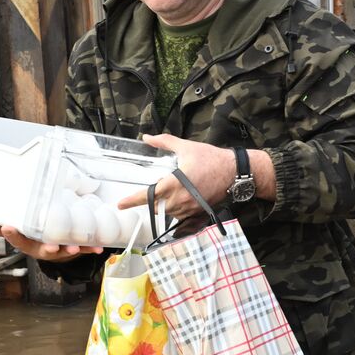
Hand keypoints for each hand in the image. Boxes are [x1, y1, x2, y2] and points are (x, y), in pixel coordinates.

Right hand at [0, 218, 102, 261]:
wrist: (55, 245)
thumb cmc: (31, 234)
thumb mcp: (14, 229)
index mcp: (27, 243)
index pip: (17, 240)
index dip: (12, 235)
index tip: (8, 227)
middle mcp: (42, 248)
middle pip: (42, 250)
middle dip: (47, 249)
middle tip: (50, 247)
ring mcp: (59, 249)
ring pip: (64, 252)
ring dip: (70, 250)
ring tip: (75, 248)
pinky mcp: (74, 247)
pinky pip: (83, 249)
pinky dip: (90, 248)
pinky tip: (98, 248)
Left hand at [115, 134, 241, 219]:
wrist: (234, 172)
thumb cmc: (211, 159)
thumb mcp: (186, 147)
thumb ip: (164, 141)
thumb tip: (147, 138)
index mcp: (174, 183)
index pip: (148, 195)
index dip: (132, 201)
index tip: (120, 204)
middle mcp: (180, 199)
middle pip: (157, 206)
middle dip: (154, 200)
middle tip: (158, 190)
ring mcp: (189, 208)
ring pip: (169, 212)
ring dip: (166, 204)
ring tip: (174, 192)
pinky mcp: (198, 212)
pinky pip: (181, 216)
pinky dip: (177, 209)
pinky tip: (182, 200)